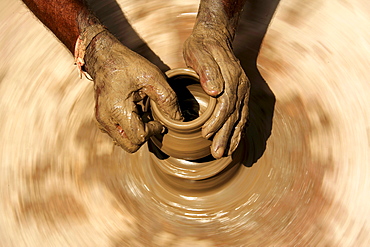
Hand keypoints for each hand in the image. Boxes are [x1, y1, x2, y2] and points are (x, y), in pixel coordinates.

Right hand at [85, 31, 181, 152]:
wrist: (104, 56)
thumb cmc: (128, 65)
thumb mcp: (153, 77)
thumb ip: (168, 99)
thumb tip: (179, 120)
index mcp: (117, 109)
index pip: (139, 137)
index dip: (154, 131)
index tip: (159, 119)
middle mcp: (106, 119)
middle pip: (130, 146)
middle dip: (145, 137)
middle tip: (152, 120)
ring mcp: (101, 121)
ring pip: (123, 142)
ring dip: (136, 134)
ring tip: (143, 115)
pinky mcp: (101, 119)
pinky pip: (117, 135)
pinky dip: (128, 130)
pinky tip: (135, 114)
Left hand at [183, 27, 249, 158]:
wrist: (214, 37)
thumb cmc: (202, 46)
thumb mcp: (199, 53)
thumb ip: (207, 70)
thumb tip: (215, 91)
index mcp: (231, 77)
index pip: (226, 104)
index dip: (217, 121)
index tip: (205, 134)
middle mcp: (241, 86)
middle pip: (235, 115)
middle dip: (225, 136)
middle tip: (216, 153)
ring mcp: (243, 91)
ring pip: (241, 118)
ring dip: (233, 137)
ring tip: (225, 153)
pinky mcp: (241, 94)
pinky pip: (243, 115)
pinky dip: (239, 131)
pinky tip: (234, 142)